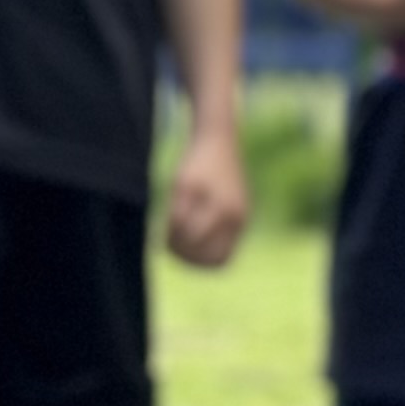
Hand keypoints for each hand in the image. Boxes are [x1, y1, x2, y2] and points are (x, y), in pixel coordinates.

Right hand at [164, 128, 246, 269]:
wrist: (218, 141)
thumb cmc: (221, 177)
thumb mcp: (229, 204)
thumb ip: (219, 228)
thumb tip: (198, 259)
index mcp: (240, 220)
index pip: (220, 258)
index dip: (200, 264)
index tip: (187, 259)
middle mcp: (228, 212)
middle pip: (200, 250)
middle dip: (182, 254)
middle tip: (171, 247)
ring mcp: (208, 200)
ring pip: (185, 234)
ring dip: (171, 239)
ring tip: (167, 234)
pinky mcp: (188, 186)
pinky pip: (174, 215)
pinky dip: (167, 224)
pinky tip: (164, 222)